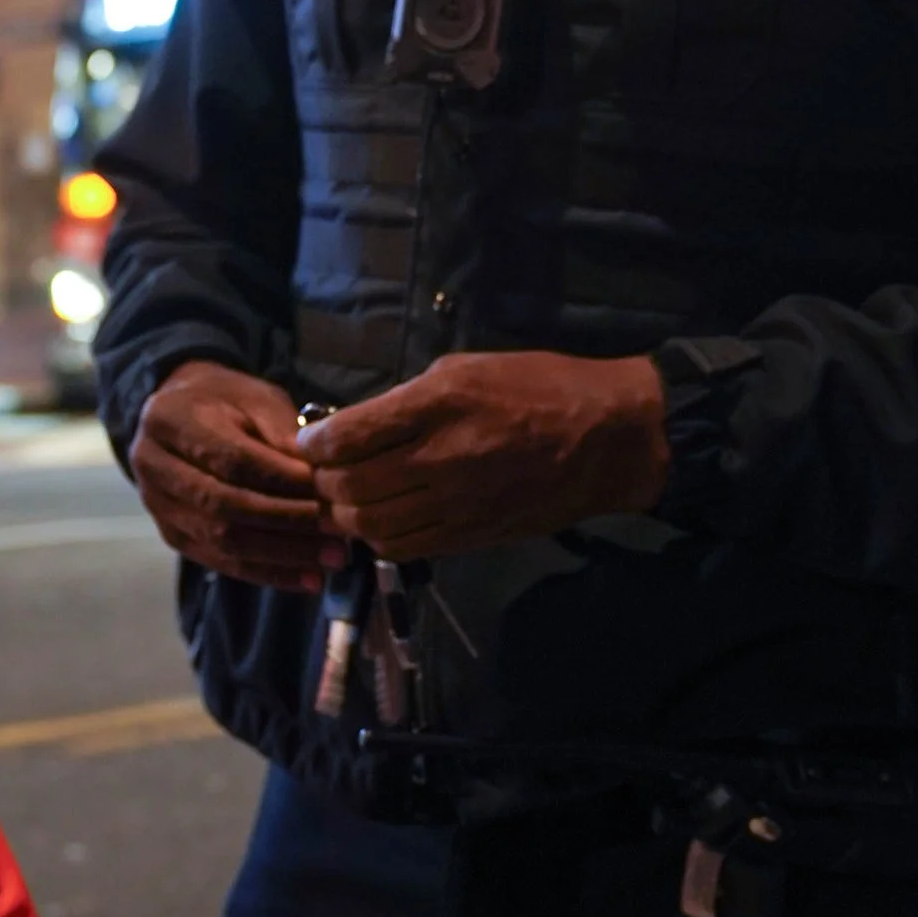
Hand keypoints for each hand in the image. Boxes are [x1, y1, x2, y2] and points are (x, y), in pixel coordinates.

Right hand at [129, 364, 338, 588]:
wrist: (178, 413)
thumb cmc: (226, 401)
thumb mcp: (257, 399)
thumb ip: (284, 435)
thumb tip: (320, 477)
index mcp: (171, 419)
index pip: (233, 460)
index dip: (284, 482)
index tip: (331, 495)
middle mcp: (152, 464)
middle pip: (224, 505)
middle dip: (287, 523)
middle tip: (338, 536)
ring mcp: (156, 505)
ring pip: (221, 540)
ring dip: (281, 555)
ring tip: (331, 561)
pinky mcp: (170, 534)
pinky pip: (220, 562)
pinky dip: (267, 573)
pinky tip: (307, 579)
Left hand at [297, 352, 668, 557]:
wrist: (606, 440)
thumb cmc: (537, 388)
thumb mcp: (466, 369)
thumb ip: (407, 399)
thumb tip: (358, 424)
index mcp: (439, 405)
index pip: (349, 435)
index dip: (316, 443)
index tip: (311, 442)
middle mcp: (442, 458)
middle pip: (351, 486)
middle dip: (325, 481)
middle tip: (324, 472)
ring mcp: (457, 504)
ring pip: (370, 524)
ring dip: (347, 514)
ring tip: (347, 498)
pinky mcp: (470, 536)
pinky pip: (403, 547)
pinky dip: (379, 536)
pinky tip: (380, 518)